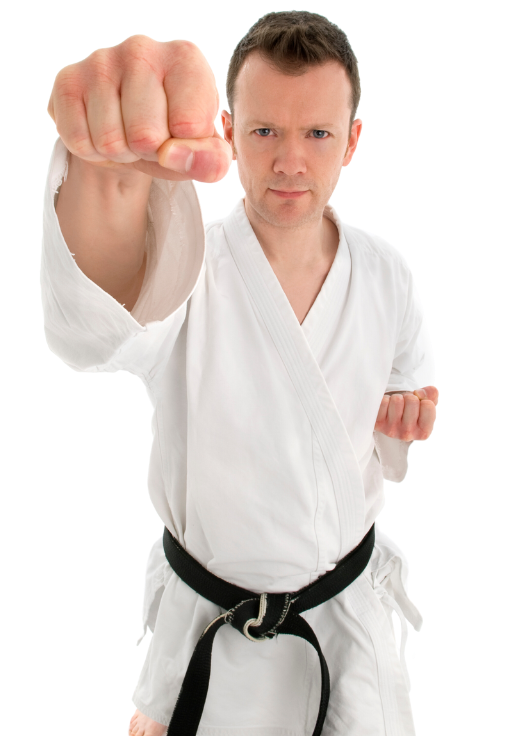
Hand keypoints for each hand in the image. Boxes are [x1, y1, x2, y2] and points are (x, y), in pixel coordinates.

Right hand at [46, 34, 232, 182]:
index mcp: (186, 59)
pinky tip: (99, 129)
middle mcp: (142, 48)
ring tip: (125, 132)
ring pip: (110, 142)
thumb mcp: (202, 152)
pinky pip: (79, 141)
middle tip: (148, 138)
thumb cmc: (172, 135)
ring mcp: (101, 60)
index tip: (179, 136)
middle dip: (147, 152)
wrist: (127, 129)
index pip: (188, 128)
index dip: (183, 150)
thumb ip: (211, 160)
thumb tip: (176, 156)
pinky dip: (91, 151)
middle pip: (144, 137)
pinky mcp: (67, 80)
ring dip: (119, 153)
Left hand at [374, 386, 438, 441]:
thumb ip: (431, 395)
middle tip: (405, 405)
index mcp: (423, 432)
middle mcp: (407, 434)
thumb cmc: (410, 411)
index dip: (423, 399)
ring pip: (397, 400)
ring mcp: (391, 430)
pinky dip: (385, 399)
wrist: (390, 418)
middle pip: (412, 401)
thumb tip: (419, 393)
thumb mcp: (425, 405)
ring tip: (396, 406)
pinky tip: (386, 408)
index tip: (418, 406)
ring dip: (396, 398)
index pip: (428, 406)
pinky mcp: (377, 424)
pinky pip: (383, 402)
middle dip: (409, 397)